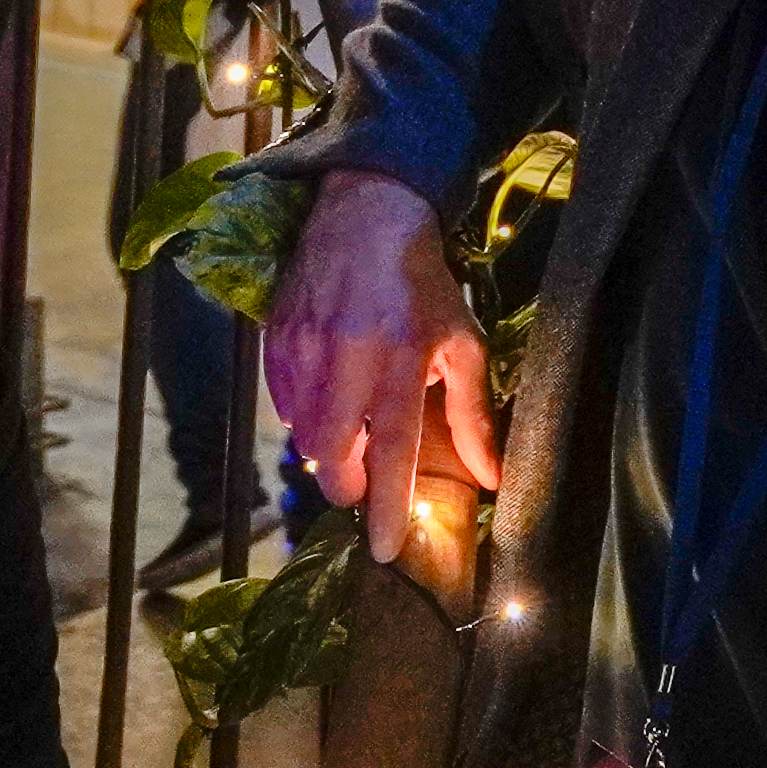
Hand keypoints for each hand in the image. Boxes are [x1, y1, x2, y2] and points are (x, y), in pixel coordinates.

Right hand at [265, 168, 498, 567]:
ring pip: (301, 437)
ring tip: (350, 433)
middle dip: (347, 486)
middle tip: (366, 481)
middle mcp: (346, 360)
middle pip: (331, 456)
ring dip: (326, 453)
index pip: (391, 450)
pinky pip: (280, 405)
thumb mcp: (461, 343)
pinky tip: (325, 399)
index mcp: (400, 360)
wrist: (365, 216)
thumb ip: (472, 414)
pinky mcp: (276, 340)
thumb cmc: (422, 285)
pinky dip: (301, 418)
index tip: (385, 551)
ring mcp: (303, 350)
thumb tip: (491, 478)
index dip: (387, 507)